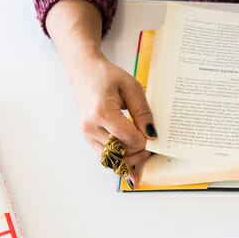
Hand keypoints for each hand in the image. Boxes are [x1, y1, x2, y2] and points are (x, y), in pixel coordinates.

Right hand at [69, 54, 154, 182]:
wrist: (86, 74)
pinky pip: (105, 157)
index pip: (129, 139)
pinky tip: (130, 163)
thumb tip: (152, 135)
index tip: (151, 135)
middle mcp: (91, 126)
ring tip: (142, 152)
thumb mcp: (132, 89)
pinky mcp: (88, 138)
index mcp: (102, 112)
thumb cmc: (107, 77)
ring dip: (130, 158)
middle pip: (121, 151)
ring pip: (113, 158)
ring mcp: (87, 133)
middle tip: (150, 144)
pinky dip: (119, 159)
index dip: (144, 141)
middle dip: (139, 151)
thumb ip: (143, 113)